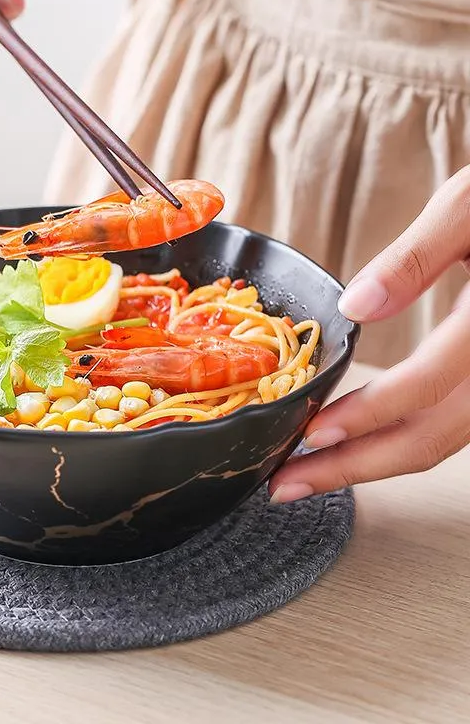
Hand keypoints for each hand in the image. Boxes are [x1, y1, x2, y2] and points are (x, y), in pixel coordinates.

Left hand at [269, 165, 469, 501]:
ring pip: (444, 440)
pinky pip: (454, 422)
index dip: (367, 415)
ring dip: (374, 462)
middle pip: (432, 438)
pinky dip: (402, 439)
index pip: (428, 385)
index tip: (310, 433)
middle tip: (288, 486)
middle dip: (355, 468)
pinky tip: (361, 442)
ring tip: (313, 472)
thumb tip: (355, 306)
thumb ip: (416, 256)